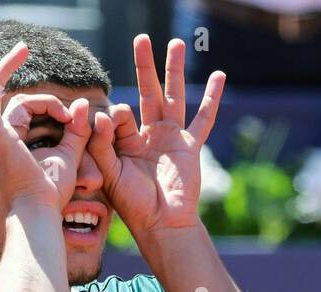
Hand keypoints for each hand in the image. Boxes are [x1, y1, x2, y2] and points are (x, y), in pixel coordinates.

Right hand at [0, 41, 91, 212]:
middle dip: (0, 70)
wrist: (40, 211)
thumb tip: (82, 104)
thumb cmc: (50, 194)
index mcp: (4, 144)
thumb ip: (76, 130)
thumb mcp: (68, 156)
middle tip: (17, 49)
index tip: (68, 111)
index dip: (43, 101)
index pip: (17, 108)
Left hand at [86, 35, 224, 235]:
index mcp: (125, 142)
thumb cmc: (132, 204)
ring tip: (177, 43)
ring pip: (174, 97)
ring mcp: (171, 139)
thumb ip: (102, 143)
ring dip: (174, 71)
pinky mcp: (190, 147)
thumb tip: (101, 112)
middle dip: (145, 66)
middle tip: (142, 39)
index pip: (120, 115)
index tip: (110, 127)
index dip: (115, 118)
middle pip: (147, 93)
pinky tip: (219, 75)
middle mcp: (148, 135)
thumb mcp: (109, 173)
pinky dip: (212, 98)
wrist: (161, 224)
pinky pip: (203, 119)